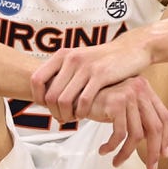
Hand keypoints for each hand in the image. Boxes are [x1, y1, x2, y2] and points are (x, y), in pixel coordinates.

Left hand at [31, 34, 152, 122]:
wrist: (131, 49)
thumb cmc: (103, 60)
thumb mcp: (79, 59)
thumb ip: (63, 72)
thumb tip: (45, 93)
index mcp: (63, 55)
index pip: (36, 79)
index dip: (37, 97)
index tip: (46, 107)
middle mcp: (71, 59)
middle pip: (50, 95)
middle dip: (54, 112)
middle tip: (62, 119)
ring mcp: (86, 66)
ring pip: (64, 100)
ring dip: (66, 115)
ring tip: (72, 119)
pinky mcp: (101, 75)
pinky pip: (84, 100)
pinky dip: (81, 112)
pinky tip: (86, 114)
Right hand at [85, 76, 167, 168]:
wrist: (75, 93)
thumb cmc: (100, 103)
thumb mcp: (125, 107)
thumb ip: (140, 118)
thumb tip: (157, 146)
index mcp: (145, 89)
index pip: (164, 116)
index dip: (165, 138)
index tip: (163, 155)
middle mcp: (139, 89)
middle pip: (155, 127)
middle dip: (153, 151)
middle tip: (151, 168)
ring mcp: (128, 95)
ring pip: (136, 134)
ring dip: (126, 153)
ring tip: (117, 162)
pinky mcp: (115, 103)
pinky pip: (119, 134)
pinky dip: (112, 146)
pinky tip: (104, 150)